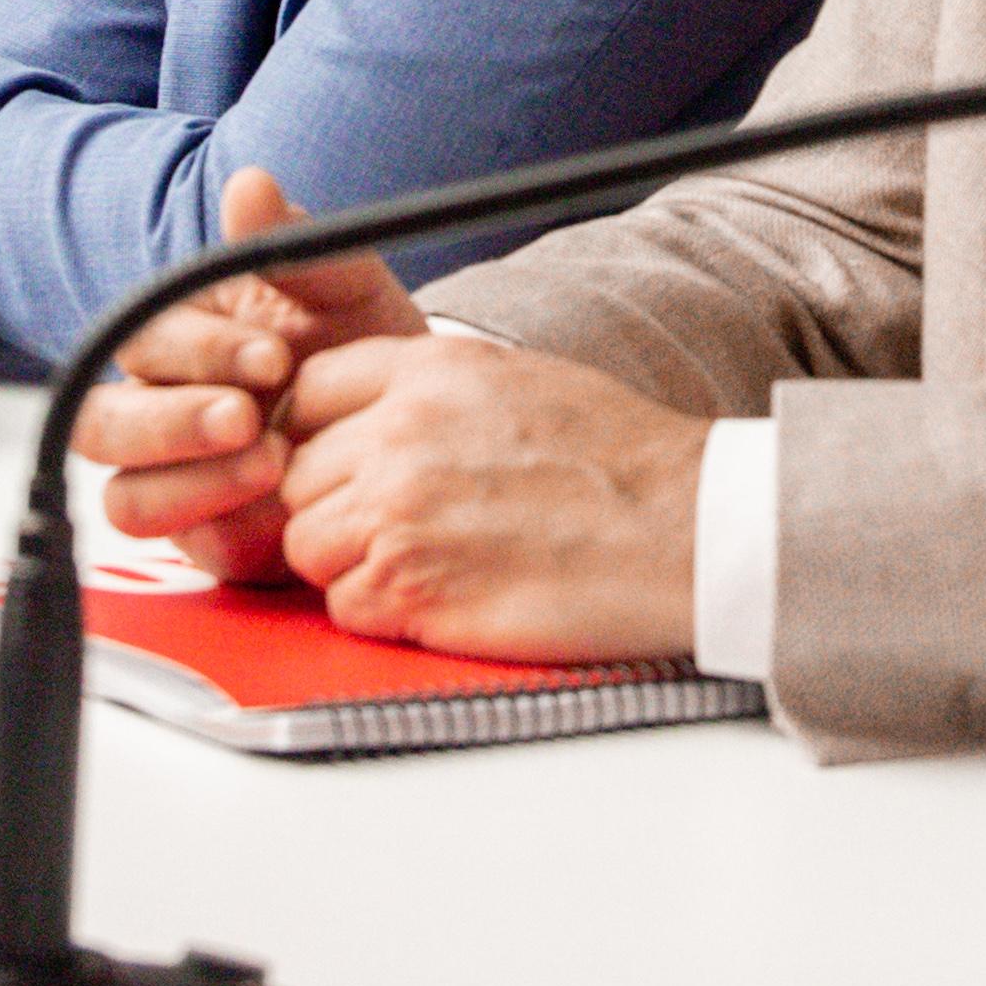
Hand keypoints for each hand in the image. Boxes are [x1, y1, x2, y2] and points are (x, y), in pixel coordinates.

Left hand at [73, 171, 708, 657]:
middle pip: (296, 477)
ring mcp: (396, 511)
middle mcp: (400, 432)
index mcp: (429, 370)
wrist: (688, 531)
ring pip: (305, 546)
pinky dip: (384, 615)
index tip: (345, 466)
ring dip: (352, 566)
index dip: (319, 436)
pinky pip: (344, 607)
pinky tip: (448, 599)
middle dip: (335, 510)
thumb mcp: (520, 381)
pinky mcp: (407, 587)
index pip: (310, 391)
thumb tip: (370, 421)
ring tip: (432, 565)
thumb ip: (430, 393)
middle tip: (403, 531)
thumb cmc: (625, 464)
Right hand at [74, 169, 426, 589]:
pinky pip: (179, 543)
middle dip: (175, 423)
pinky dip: (223, 523)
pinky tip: (280, 506)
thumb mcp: (347, 292)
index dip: (199, 350)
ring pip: (125, 494)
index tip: (274, 355)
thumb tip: (249, 183)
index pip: (145, 339)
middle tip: (250, 418)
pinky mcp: (205, 535)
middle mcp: (161, 408)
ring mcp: (175, 477)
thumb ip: (297, 246)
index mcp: (181, 338)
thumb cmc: (365, 348)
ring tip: (273, 463)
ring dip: (190, 482)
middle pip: (103, 425)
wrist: (420, 425)